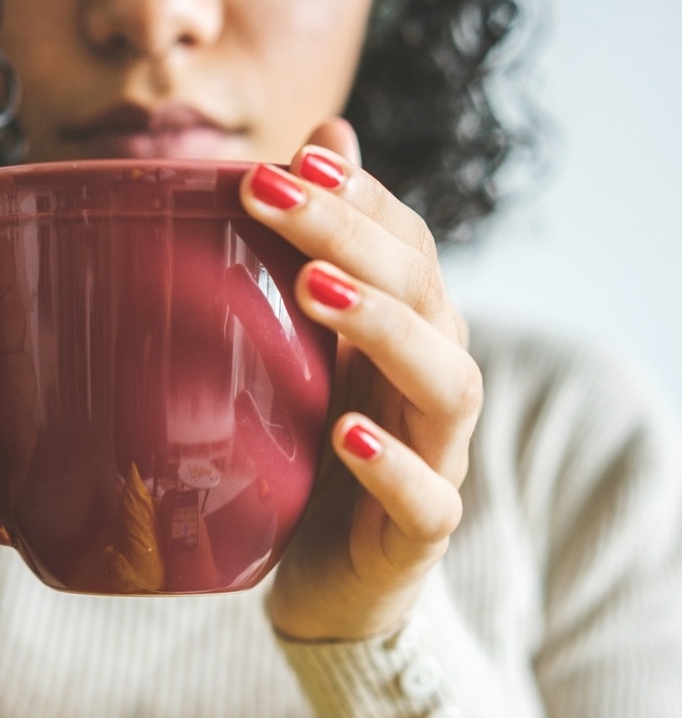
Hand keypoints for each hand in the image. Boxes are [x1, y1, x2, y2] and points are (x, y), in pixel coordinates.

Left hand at [240, 119, 481, 641]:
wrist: (331, 578)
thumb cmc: (314, 453)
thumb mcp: (304, 353)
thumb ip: (316, 257)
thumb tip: (319, 140)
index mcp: (408, 334)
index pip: (405, 245)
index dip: (359, 198)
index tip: (291, 158)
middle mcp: (433, 382)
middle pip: (422, 293)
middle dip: (349, 235)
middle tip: (272, 195)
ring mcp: (437, 456)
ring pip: (446, 382)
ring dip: (382, 327)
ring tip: (313, 288)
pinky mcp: (421, 532)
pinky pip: (428, 498)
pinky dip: (393, 465)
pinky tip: (345, 433)